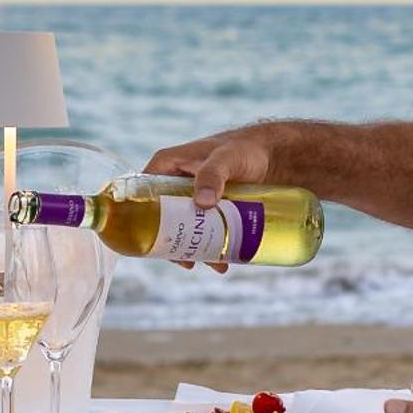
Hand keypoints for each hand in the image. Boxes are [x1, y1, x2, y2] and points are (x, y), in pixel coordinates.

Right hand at [144, 126, 275, 271]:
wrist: (272, 155)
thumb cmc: (245, 148)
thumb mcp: (226, 159)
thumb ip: (212, 176)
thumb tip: (201, 203)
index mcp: (167, 165)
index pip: (141, 193)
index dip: (139, 218)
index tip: (150, 242)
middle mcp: (174, 182)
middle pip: (162, 218)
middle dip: (174, 242)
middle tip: (187, 262)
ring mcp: (191, 197)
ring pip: (183, 228)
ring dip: (194, 249)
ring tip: (214, 264)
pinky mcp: (208, 208)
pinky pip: (201, 230)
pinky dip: (209, 246)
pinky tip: (221, 260)